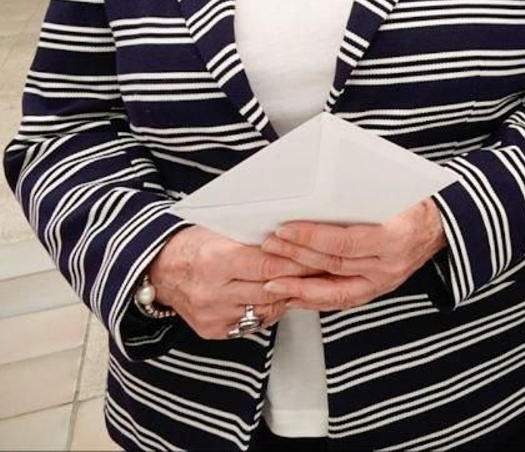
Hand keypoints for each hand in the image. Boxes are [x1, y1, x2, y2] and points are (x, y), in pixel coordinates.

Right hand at [146, 225, 313, 338]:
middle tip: (325, 271)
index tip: (320, 258)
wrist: (159, 270)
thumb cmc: (193, 245)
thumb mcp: (221, 233)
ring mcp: (213, 315)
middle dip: (300, 280)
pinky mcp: (213, 330)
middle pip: (271, 289)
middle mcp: (213, 292)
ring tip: (308, 284)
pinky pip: (253, 322)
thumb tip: (295, 240)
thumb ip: (254, 240)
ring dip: (287, 296)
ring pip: (266, 309)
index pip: (268, 265)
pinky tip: (278, 297)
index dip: (297, 263)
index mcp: (215, 261)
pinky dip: (268, 310)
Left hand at [260, 198, 446, 311]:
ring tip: (271, 279)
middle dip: (296, 257)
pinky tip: (294, 295)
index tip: (284, 229)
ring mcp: (384, 281)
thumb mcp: (394, 190)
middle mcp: (390, 264)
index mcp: (396, 236)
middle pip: (334, 265)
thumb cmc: (418, 202)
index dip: (311, 238)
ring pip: (334, 289)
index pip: (344, 242)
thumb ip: (359, 194)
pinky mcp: (378, 290)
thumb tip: (318, 191)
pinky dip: (314, 299)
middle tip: (268, 246)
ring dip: (299, 285)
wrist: (445, 224)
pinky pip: (341, 300)